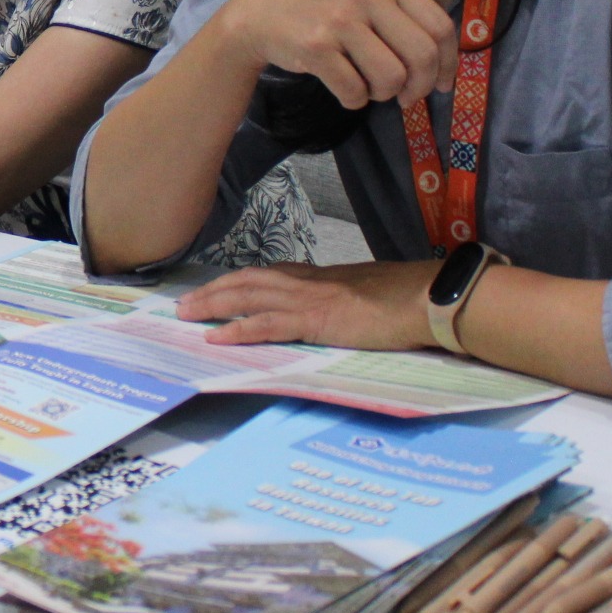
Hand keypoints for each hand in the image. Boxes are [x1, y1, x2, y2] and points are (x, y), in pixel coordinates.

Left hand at [176, 259, 441, 350]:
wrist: (426, 296)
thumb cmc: (404, 298)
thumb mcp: (364, 293)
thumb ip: (341, 298)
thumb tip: (334, 309)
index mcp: (318, 276)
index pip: (267, 275)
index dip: (236, 281)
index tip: (214, 288)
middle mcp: (306, 282)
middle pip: (248, 281)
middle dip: (213, 291)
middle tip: (184, 303)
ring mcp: (309, 299)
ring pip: (249, 297)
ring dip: (214, 305)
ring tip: (187, 315)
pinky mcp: (316, 320)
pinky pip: (268, 325)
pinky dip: (239, 330)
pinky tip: (217, 338)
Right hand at [214, 0, 456, 110]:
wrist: (259, 11)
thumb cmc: (320, 6)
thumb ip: (401, 16)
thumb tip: (442, 64)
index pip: (439, 26)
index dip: (448, 63)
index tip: (443, 85)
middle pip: (422, 56)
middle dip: (419, 87)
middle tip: (405, 98)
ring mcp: (340, 19)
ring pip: (391, 77)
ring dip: (383, 95)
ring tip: (368, 87)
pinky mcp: (316, 47)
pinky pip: (355, 91)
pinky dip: (354, 100)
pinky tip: (345, 90)